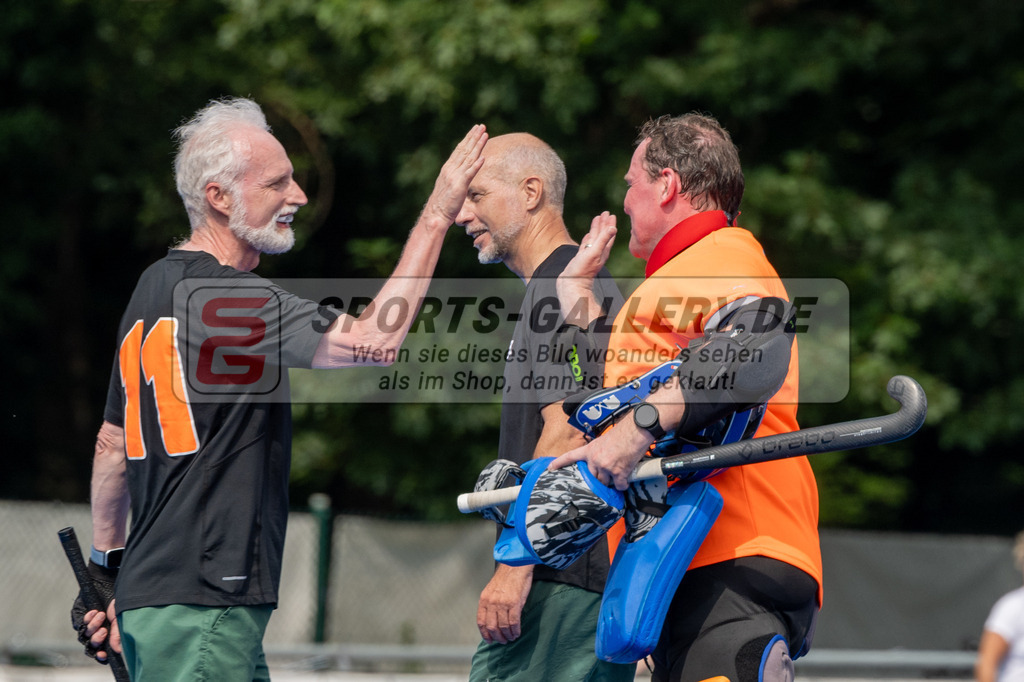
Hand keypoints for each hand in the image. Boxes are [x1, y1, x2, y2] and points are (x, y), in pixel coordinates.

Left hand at [83, 599, 120, 661]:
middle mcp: (99, 635)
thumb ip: (117, 636)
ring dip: (93, 626)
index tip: (102, 653)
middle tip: (104, 630)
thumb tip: (117, 650)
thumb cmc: (120, 608)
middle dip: (97, 639)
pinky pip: (82, 624)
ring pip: (86, 635)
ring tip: (101, 615)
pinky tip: (95, 612)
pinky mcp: (83, 620)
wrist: (113, 592)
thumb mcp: (120, 622)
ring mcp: (91, 628)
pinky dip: (88, 619)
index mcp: (110, 639)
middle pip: (92, 646)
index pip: (103, 653)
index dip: (101, 656)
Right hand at [422, 124, 487, 226]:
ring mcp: (455, 177)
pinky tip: (483, 157)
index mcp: (448, 168)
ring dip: (477, 145)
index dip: (468, 139)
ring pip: (468, 158)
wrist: (435, 215)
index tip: (475, 130)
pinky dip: (476, 165)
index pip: (459, 150)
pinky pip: (469, 173)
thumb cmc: (443, 205)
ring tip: (485, 135)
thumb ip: (457, 179)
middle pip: (464, 150)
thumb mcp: (450, 187)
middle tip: (482, 126)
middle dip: (474, 137)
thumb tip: (463, 176)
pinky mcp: (459, 186)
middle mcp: (451, 169)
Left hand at [477, 564, 532, 644]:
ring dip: (507, 635)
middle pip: (491, 627)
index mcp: (484, 599)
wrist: (516, 565)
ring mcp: (502, 603)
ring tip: (511, 638)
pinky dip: (515, 630)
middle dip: (497, 637)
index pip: (481, 621)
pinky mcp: (514, 603)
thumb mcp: (492, 590)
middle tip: (503, 641)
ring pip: (503, 627)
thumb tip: (492, 620)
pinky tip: (517, 632)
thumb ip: (490, 604)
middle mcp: (491, 602)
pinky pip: (514, 622)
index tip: (489, 640)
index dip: (484, 634)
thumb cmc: (506, 578)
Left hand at [550, 421, 651, 490]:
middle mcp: (596, 459)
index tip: (550, 468)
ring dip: (611, 482)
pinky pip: (619, 486)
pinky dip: (623, 485)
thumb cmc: (623, 432)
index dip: (559, 463)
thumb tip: (600, 461)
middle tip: (605, 475)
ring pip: (604, 483)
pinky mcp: (619, 473)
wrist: (636, 430)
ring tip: (617, 476)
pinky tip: (625, 480)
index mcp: (590, 449)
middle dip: (598, 478)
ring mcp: (606, 467)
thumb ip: (598, 452)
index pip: (571, 456)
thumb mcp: (604, 440)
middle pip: (591, 477)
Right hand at [557, 212, 616, 326]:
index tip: (611, 214)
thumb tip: (613, 227)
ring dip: (596, 228)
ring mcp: (589, 255)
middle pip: (602, 234)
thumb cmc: (582, 271)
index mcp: (603, 251)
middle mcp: (598, 252)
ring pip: (594, 238)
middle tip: (605, 212)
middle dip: (604, 223)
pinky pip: (586, 245)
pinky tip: (588, 234)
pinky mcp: (581, 258)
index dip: (610, 224)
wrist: (571, 284)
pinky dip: (588, 238)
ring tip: (597, 218)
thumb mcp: (594, 253)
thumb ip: (603, 240)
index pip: (608, 234)